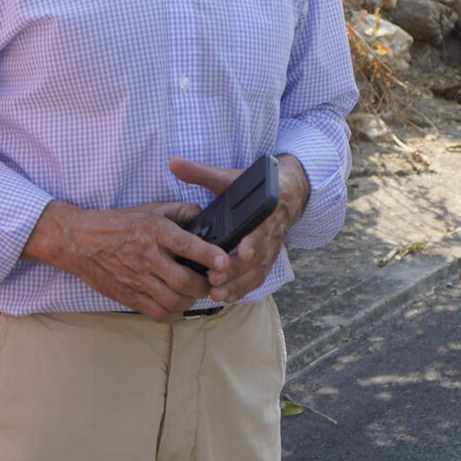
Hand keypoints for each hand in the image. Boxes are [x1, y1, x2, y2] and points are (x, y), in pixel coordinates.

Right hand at [21, 201, 221, 321]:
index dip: (209, 255)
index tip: (224, 262)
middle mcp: (146, 256)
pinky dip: (173, 315)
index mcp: (154, 230)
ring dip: (190, 301)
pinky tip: (177, 307)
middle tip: (210, 283)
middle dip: (204, 286)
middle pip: (184, 281)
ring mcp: (136, 278)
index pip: (186, 244)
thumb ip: (181, 212)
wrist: (78, 241)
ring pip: (173, 301)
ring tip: (193, 294)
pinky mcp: (127, 296)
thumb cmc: (119, 224)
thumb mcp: (150, 209)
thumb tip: (206, 218)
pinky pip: (157, 313)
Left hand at [167, 154, 306, 305]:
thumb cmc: (254, 187)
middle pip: (257, 258)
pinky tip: (226, 297)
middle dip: (236, 270)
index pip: (262, 229)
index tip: (242, 252)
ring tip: (217, 293)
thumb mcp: (228, 178)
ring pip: (257, 272)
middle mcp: (270, 233)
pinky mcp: (266, 260)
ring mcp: (270, 249)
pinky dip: (243, 289)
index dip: (253, 242)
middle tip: (215, 278)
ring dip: (238, 284)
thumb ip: (200, 173)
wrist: (286, 195)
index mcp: (264, 211)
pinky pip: (257, 279)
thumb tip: (173, 163)